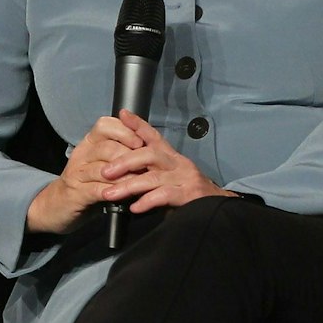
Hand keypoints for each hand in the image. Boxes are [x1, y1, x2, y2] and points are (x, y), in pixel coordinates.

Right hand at [25, 111, 145, 234]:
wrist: (57, 206)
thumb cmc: (86, 183)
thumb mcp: (101, 162)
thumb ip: (118, 151)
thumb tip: (147, 143)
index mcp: (88, 143)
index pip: (105, 125)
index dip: (125, 131)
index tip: (141, 142)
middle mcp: (81, 154)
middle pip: (108, 147)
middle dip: (131, 157)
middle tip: (148, 167)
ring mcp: (76, 174)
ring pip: (104, 169)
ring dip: (127, 176)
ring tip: (142, 182)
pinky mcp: (76, 193)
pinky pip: (98, 189)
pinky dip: (115, 192)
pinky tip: (127, 195)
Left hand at [96, 111, 233, 213]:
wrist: (217, 208)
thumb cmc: (187, 191)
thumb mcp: (168, 175)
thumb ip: (148, 169)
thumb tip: (119, 167)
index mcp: (171, 156)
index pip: (153, 136)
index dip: (138, 124)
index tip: (122, 115)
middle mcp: (178, 163)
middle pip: (149, 154)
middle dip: (124, 162)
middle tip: (105, 171)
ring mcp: (185, 178)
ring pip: (153, 177)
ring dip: (128, 186)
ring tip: (109, 194)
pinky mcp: (190, 195)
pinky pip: (165, 196)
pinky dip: (147, 201)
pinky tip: (134, 207)